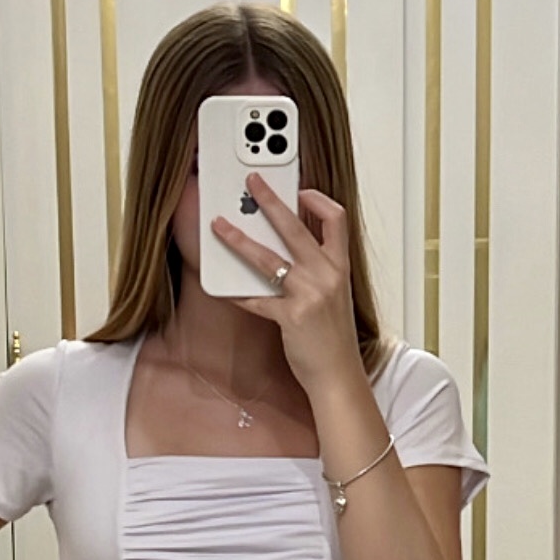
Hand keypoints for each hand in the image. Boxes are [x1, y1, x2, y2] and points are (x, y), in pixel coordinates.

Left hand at [210, 173, 361, 397]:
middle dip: (270, 201)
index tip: (300, 190)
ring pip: (268, 258)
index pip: (337, 218)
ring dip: (239, 240)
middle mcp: (326, 275)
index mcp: (340, 267)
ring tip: (220, 227)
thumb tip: (289, 252)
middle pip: (295, 227)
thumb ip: (318, 271)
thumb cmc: (333, 340)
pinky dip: (238, 294)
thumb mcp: (334, 297)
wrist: (338, 376)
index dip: (318, 200)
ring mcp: (309, 295)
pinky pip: (257, 299)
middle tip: (251, 183)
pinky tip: (223, 289)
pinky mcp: (291, 317)